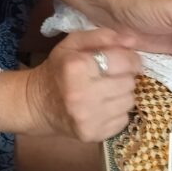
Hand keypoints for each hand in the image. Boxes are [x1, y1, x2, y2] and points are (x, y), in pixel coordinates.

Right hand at [25, 29, 140, 140]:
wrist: (37, 105)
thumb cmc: (58, 69)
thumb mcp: (72, 44)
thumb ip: (103, 36)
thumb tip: (134, 40)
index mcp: (77, 67)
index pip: (124, 61)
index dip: (130, 58)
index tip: (125, 59)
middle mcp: (82, 94)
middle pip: (129, 82)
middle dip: (124, 76)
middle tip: (110, 76)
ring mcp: (89, 118)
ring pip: (129, 101)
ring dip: (122, 94)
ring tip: (105, 91)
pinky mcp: (94, 134)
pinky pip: (124, 119)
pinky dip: (117, 112)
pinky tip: (102, 106)